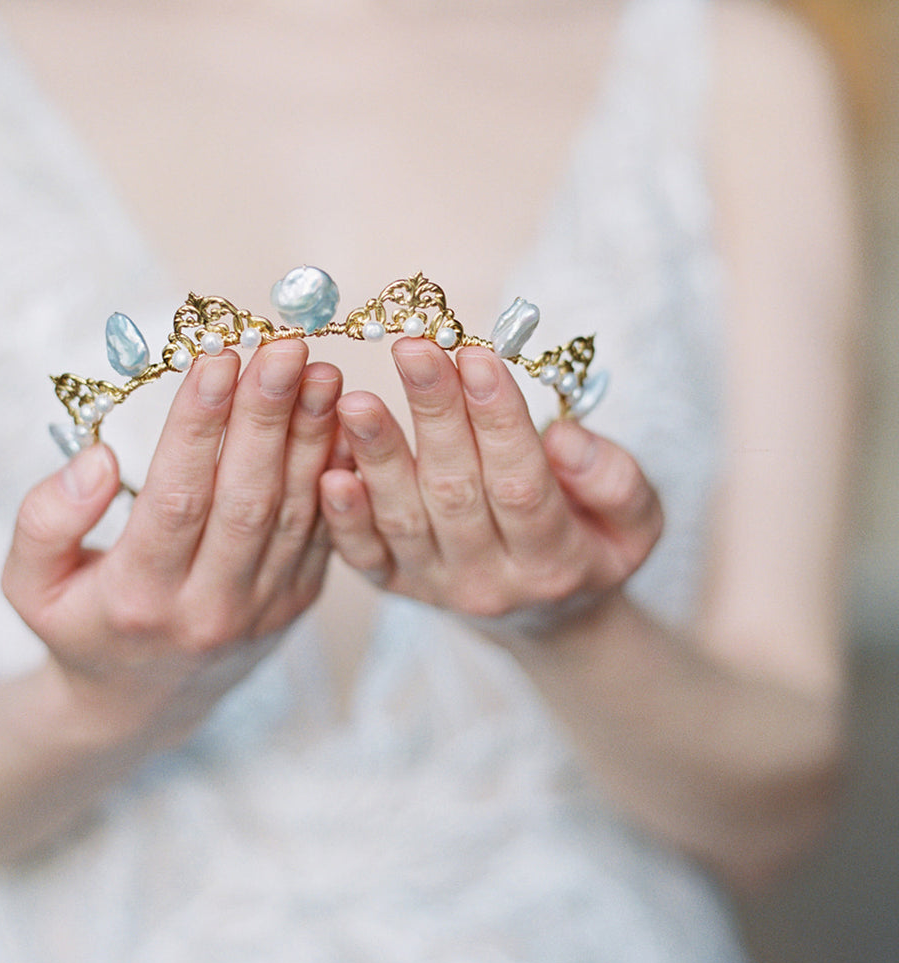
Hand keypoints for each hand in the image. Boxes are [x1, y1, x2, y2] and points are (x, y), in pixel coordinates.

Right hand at [2, 343, 341, 737]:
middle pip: (246, 500)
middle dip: (267, 416)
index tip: (216, 358)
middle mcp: (208, 609)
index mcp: (139, 599)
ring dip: (311, 436)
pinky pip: (321, 531)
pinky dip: (333, 473)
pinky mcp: (296, 604)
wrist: (141, 706)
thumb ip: (46, 520)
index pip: (176, 499)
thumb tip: (99, 458)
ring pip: (293, 513)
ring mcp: (262, 610)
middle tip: (284, 348)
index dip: (199, 427)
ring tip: (321, 370)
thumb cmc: (81, 624)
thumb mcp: (29, 585)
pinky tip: (339, 418)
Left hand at [320, 340, 661, 633]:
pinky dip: (342, 513)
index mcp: (554, 561)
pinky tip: (327, 466)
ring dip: (377, 454)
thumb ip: (616, 480)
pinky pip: (362, 552)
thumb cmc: (589, 540)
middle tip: (413, 348)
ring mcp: (434, 584)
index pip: (523, 484)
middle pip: (457, 491)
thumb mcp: (635, 522)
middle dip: (434, 412)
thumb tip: (564, 439)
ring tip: (355, 398)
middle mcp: (489, 581)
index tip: (478, 355)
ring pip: (402, 518)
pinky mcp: (392, 583)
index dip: (500, 420)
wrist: (545, 614)